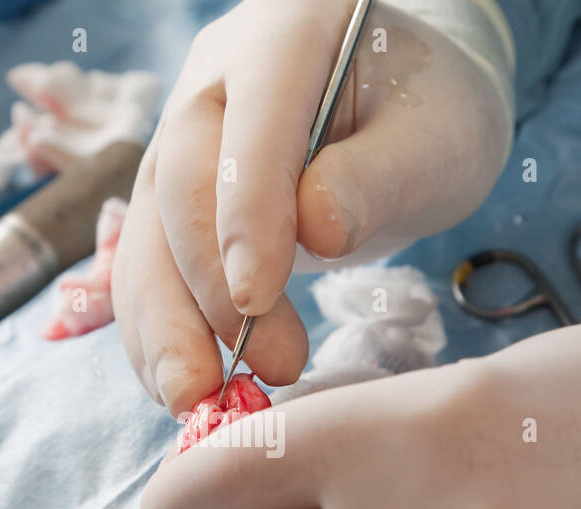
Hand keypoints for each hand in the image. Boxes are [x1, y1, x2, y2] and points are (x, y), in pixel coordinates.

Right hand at [112, 0, 511, 415]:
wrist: (402, 111)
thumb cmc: (428, 117)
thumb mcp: (435, 138)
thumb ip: (379, 176)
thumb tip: (316, 230)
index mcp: (287, 32)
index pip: (252, 122)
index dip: (245, 215)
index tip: (256, 301)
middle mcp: (214, 81)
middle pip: (178, 187)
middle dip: (201, 292)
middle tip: (242, 374)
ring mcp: (181, 139)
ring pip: (144, 236)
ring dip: (161, 327)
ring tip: (196, 400)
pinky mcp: (172, 199)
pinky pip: (146, 268)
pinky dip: (157, 332)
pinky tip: (179, 383)